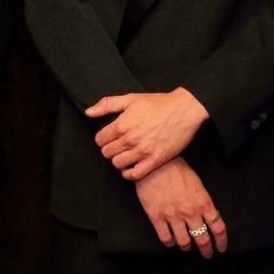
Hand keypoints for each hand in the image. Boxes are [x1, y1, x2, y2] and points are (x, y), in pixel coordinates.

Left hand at [87, 88, 208, 181]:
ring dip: (118, 160)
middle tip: (117, 145)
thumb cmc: (158, 103)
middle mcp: (130, 139)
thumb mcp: (131, 98)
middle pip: (107, 153)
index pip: (100, 140)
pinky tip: (131, 166)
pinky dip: (129, 173)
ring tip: (125, 154)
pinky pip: (135, 174)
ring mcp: (143, 151)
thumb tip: (88, 112)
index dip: (102, 139)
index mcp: (122, 124)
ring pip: (118, 164)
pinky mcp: (155, 160)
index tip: (109, 137)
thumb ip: (107, 104)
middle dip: (109, 149)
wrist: (184, 110)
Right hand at [134, 158, 227, 258]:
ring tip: (187, 247)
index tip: (220, 248)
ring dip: (187, 247)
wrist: (155, 164)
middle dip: (206, 250)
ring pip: (184, 242)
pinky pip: (166, 238)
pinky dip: (170, 243)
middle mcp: (191, 213)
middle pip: (202, 239)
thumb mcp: (197, 184)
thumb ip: (204, 202)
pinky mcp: (157, 218)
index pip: (218, 228)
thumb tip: (209, 216)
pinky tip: (171, 241)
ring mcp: (173, 216)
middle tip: (206, 254)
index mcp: (204, 203)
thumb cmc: (177, 169)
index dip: (221, 241)